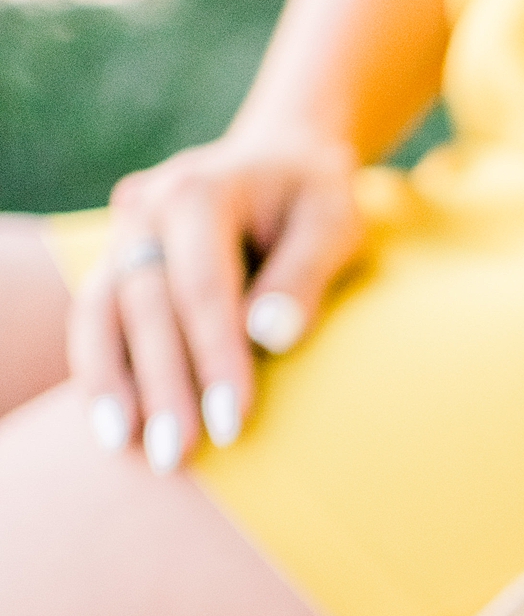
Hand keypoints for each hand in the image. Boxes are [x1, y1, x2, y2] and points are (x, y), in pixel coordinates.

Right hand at [69, 132, 362, 471]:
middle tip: (179, 454)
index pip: (201, 284)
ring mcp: (125, 235)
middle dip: (162, 383)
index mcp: (202, 190)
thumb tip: (268, 336)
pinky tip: (116, 425)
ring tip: (129, 446)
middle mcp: (149, 209)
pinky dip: (101, 370)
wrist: (282, 162)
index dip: (214, 356)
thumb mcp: (336, 224)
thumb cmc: (316, 201)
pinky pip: (96, 318)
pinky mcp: (119, 264)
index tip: (232, 422)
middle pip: (145, 302)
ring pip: (101, 310)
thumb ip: (305, 274)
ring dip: (112, 382)